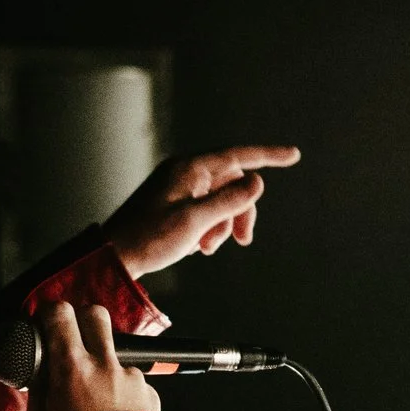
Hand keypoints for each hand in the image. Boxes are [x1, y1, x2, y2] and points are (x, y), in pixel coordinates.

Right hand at [31, 301, 159, 410]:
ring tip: (96, 401)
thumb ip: (40, 386)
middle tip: (76, 338)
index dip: (53, 314)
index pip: (61, 314)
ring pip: (116, 355)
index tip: (50, 321)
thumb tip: (40, 367)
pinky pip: (133, 382)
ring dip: (106, 367)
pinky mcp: (150, 392)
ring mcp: (131, 377)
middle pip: (96, 315)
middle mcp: (105, 366)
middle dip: (84, 321)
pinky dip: (123, 393)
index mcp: (72, 368)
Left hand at [102, 146, 300, 277]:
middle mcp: (185, 173)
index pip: (238, 156)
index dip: (268, 155)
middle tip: (244, 240)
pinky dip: (210, 227)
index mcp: (189, 169)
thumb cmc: (150, 238)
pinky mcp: (175, 203)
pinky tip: (198, 245)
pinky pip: (206, 209)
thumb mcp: (196, 221)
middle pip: (232, 182)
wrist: (115, 256)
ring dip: (224, 224)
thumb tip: (258, 182)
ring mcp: (179, 188)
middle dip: (241, 211)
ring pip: (221, 199)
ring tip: (208, 248)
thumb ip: (230, 201)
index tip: (294, 155)